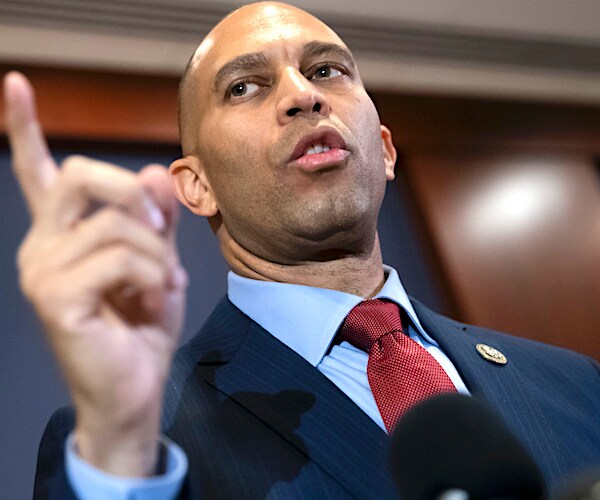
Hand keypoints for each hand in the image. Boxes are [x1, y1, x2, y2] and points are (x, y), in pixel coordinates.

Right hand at [4, 72, 186, 475]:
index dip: (25, 127)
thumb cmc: (143, 324)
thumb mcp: (160, 261)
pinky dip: (152, 274)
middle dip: (136, 196)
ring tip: (162, 283)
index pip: (39, 172)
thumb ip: (156, 217)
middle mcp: (42, 244)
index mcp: (64, 233)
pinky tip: (153, 297)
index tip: (18, 83)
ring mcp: (41, 269)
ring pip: (116, 222)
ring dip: (158, 252)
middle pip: (83, 174)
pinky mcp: (54, 295)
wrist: (133, 386)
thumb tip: (155, 171)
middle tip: (161, 235)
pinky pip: (119, 256)